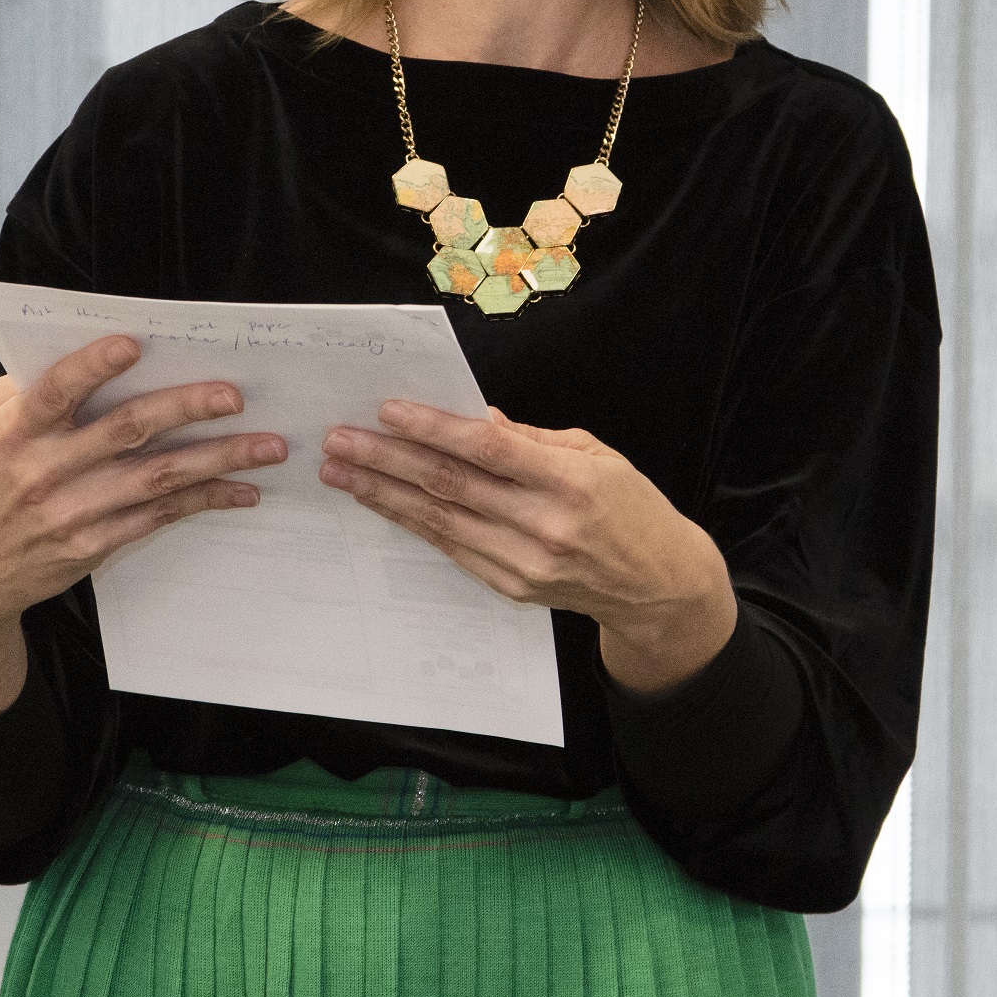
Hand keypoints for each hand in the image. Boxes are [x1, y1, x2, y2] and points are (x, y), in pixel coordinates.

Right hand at [0, 336, 280, 713]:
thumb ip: (12, 388)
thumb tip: (71, 352)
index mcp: (13, 432)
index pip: (56, 392)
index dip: (93, 366)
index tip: (134, 344)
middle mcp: (44, 472)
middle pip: (125, 431)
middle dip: (185, 408)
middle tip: (235, 394)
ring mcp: (71, 513)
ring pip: (156, 479)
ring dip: (218, 460)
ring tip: (268, 447)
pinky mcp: (92, 545)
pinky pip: (158, 518)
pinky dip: (203, 502)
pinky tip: (241, 490)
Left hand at [322, 401, 738, 692]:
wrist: (656, 584)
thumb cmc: (629, 508)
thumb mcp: (595, 454)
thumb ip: (531, 439)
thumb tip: (471, 420)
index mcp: (571, 482)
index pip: (487, 449)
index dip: (433, 428)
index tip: (388, 410)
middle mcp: (544, 525)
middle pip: (450, 485)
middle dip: (387, 459)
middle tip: (340, 440)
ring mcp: (525, 562)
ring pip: (439, 520)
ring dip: (384, 493)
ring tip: (343, 471)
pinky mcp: (511, 586)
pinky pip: (451, 547)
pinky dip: (412, 521)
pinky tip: (383, 501)